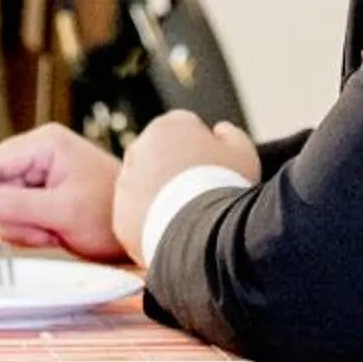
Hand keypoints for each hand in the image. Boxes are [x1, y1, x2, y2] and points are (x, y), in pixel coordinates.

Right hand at [0, 124, 124, 262]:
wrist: (146, 229)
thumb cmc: (111, 215)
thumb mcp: (62, 212)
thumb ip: (14, 204)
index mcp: (44, 144)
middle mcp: (39, 154)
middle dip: (12, 216)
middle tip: (40, 233)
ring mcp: (41, 176)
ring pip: (5, 204)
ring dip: (24, 227)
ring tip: (53, 234)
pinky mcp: (43, 196)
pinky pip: (19, 214)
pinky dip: (32, 231)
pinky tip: (54, 234)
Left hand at [111, 110, 260, 263]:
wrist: (199, 233)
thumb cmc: (225, 188)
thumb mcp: (242, 152)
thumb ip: (231, 135)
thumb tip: (219, 130)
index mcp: (166, 127)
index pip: (184, 129)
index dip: (204, 149)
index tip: (216, 170)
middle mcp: (138, 149)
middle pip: (160, 157)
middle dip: (177, 171)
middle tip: (203, 196)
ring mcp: (125, 184)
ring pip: (146, 188)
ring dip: (162, 198)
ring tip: (191, 218)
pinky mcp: (120, 216)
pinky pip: (137, 219)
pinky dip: (152, 225)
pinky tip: (175, 234)